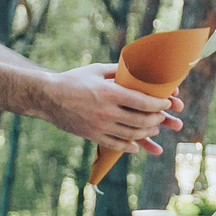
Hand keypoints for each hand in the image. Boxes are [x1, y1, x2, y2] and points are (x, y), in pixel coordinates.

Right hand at [46, 65, 180, 152]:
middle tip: (162, 116)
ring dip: (146, 133)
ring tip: (153, 128)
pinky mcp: (91, 135)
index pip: (143, 101)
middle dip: (157, 119)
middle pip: (141, 121)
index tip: (168, 102)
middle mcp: (106, 111)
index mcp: (110, 93)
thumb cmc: (74, 79)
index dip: (160, 104)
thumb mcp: (97, 70)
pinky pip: (115, 144)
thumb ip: (120, 71)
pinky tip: (135, 146)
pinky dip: (128, 147)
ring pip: (131, 135)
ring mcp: (99, 126)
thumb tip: (142, 68)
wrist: (47, 97)